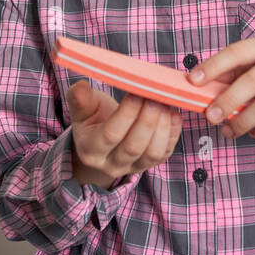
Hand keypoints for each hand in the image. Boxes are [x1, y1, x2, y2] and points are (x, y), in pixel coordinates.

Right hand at [65, 79, 182, 179]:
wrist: (104, 139)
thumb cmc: (94, 118)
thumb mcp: (83, 108)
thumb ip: (80, 99)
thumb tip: (81, 87)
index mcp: (91, 149)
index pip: (111, 134)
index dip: (127, 113)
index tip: (137, 92)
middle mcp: (111, 164)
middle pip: (134, 146)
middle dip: (148, 119)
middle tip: (156, 95)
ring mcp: (133, 167)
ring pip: (152, 153)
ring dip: (163, 126)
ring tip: (165, 103)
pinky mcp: (151, 164)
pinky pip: (165, 153)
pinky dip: (174, 133)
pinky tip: (173, 114)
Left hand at [189, 35, 254, 138]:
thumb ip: (239, 73)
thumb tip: (202, 87)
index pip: (238, 51)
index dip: (214, 65)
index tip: (193, 80)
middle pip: (252, 81)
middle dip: (226, 100)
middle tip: (209, 116)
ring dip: (241, 122)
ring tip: (228, 130)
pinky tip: (253, 131)